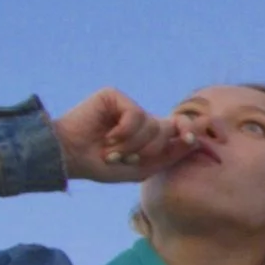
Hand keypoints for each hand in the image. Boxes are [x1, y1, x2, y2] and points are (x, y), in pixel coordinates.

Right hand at [54, 88, 197, 183]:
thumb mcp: (141, 168)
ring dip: (133, 145)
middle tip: (129, 159)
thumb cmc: (101, 166)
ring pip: (152, 124)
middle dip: (152, 148)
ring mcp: (127, 105)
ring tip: (112, 152)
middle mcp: (140, 118)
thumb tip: (195, 140)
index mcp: (149, 134)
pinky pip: (136, 114)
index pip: (178, 126)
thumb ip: (169, 155)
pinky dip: (125, 132)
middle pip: (168, 127)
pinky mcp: (114, 96)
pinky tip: (108, 138)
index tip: (193, 140)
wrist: (69, 158)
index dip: (190, 130)